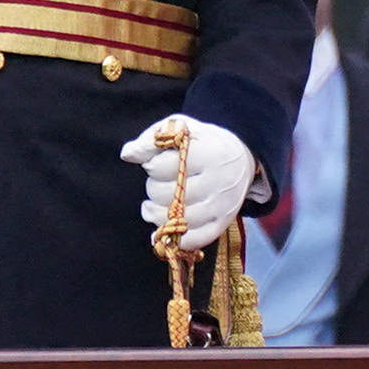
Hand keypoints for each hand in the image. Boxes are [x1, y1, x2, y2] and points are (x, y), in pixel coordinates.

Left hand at [122, 117, 255, 248]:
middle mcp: (218, 181)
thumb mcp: (180, 128)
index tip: (156, 163)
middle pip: (164, 195)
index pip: (161, 167)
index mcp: (208, 152)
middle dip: (154, 188)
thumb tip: (127, 154)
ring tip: (153, 204)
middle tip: (161, 182)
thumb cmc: (203, 142)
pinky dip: (173, 237)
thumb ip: (151, 138)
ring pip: (174, 220)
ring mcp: (221, 206)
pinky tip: (164, 227)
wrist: (240, 159)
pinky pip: (191, 240)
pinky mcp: (221, 224)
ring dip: (155, 214)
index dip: (151, 165)